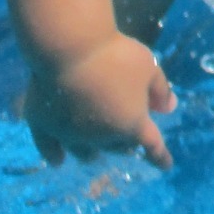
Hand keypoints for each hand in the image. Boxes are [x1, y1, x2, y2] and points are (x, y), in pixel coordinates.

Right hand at [23, 34, 176, 169]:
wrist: (69, 47)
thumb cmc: (115, 55)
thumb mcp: (149, 67)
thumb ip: (160, 90)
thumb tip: (169, 107)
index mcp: (131, 124)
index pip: (151, 145)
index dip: (160, 156)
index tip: (166, 166)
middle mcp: (101, 136)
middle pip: (117, 147)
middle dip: (124, 145)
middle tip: (127, 142)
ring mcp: (70, 133)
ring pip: (84, 151)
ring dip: (93, 153)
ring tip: (93, 157)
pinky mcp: (43, 124)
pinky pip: (49, 147)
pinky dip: (54, 154)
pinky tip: (57, 160)